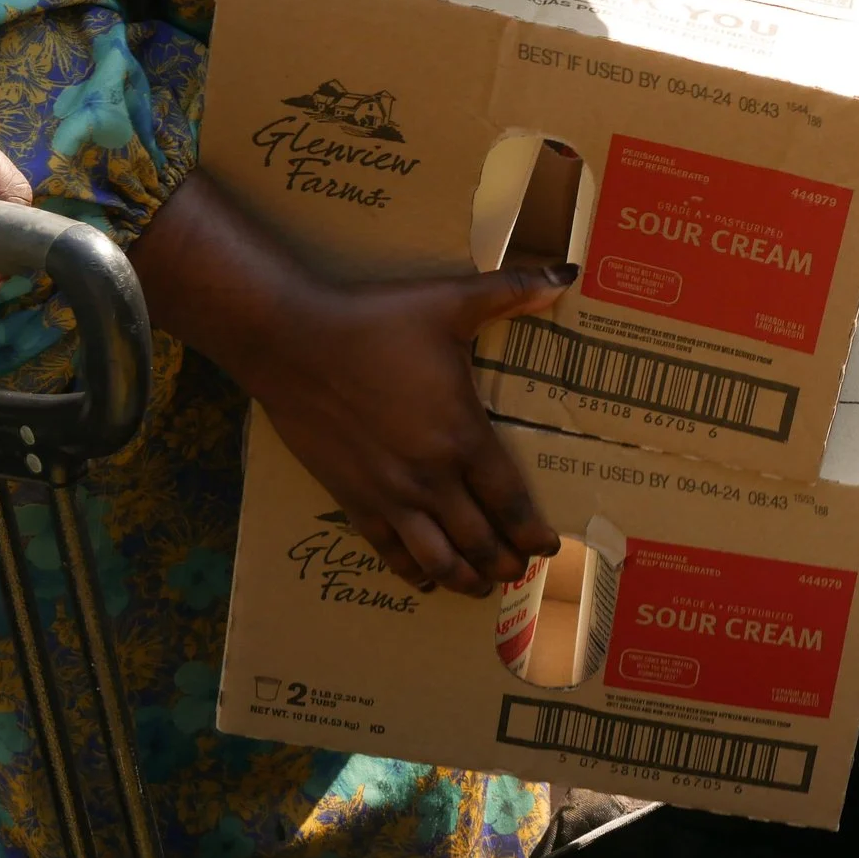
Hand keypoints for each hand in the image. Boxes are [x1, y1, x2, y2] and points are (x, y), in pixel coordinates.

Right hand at [242, 263, 574, 597]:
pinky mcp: (353, 499)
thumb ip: (511, 292)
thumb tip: (567, 273)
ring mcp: (390, 495)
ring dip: (467, 579)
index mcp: (462, 437)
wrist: (291, 340)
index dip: (534, 532)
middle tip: (521, 568)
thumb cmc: (372, 320)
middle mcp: (431, 478)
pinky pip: (390, 551)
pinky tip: (426, 579)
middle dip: (507, 562)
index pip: (512, 503)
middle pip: (481, 541)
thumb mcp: (448, 301)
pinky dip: (413, 572)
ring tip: (483, 584)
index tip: (549, 545)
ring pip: (439, 560)